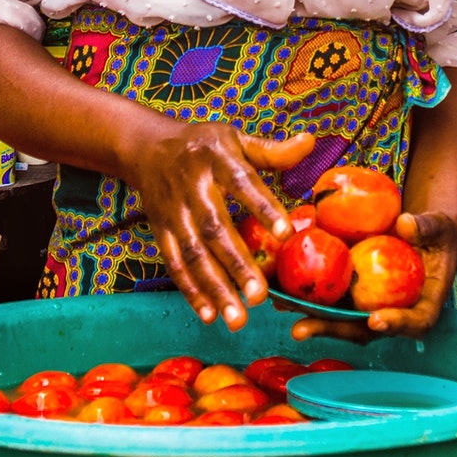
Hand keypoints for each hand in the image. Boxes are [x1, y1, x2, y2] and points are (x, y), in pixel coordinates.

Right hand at [126, 124, 314, 330]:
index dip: (262, 207)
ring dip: (214, 288)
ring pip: (193, 255)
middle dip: (237, 264)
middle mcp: (192, 188)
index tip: (286, 233)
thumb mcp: (235, 138)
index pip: (242, 182)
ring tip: (237, 319)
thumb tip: (309, 142)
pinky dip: (190, 291)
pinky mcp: (160, 231)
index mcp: (216, 158)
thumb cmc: (204, 145)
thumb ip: (272, 151)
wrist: (147, 147)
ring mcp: (173, 213)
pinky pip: (174, 264)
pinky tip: (209, 315)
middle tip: (260, 296)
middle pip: (214, 229)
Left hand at [290, 210, 456, 341]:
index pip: (415, 323)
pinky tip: (277, 283)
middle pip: (363, 329)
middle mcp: (392, 313)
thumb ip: (426, 228)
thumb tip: (405, 223)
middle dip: (331, 330)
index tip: (376, 320)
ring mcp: (368, 305)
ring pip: (338, 317)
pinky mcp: (351, 294)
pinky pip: (327, 297)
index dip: (396, 325)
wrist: (423, 235)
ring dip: (306, 315)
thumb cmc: (437, 234)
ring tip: (278, 305)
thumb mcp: (438, 227)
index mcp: (422, 305)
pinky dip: (302, 292)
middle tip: (301, 329)